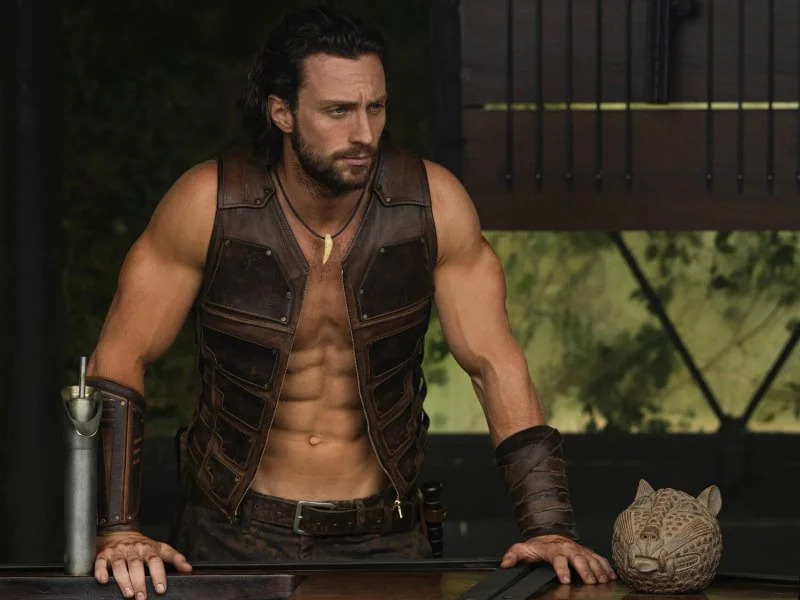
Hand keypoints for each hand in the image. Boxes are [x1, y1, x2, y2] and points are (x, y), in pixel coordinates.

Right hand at [95, 530, 192, 598]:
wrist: (120, 531)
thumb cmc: (142, 545)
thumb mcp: (160, 548)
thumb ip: (174, 558)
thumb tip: (188, 569)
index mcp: (148, 549)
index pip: (155, 561)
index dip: (159, 575)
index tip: (161, 589)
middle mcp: (133, 550)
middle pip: (137, 565)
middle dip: (140, 582)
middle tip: (142, 597)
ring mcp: (118, 551)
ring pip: (120, 565)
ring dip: (123, 580)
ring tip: (128, 594)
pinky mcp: (104, 554)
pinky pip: (101, 562)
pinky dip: (101, 571)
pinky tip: (103, 581)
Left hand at [501, 534, 615, 584]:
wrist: (550, 535)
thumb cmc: (539, 546)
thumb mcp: (523, 549)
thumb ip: (514, 555)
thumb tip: (505, 563)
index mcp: (553, 550)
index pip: (558, 559)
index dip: (562, 569)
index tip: (565, 580)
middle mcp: (568, 549)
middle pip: (578, 559)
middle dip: (585, 570)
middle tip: (591, 581)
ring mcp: (579, 550)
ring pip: (591, 558)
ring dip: (598, 569)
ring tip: (603, 580)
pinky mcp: (587, 552)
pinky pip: (599, 558)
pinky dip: (607, 566)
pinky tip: (612, 576)